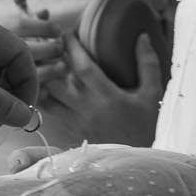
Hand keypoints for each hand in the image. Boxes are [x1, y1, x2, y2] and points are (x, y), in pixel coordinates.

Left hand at [39, 33, 162, 146]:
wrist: (142, 161)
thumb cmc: (148, 125)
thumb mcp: (152, 94)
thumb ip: (147, 64)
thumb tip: (142, 37)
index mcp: (108, 97)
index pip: (83, 67)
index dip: (72, 48)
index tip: (66, 33)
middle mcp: (87, 110)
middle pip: (56, 82)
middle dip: (49, 62)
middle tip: (49, 48)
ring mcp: (76, 124)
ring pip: (47, 99)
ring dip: (43, 81)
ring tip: (44, 66)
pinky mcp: (70, 134)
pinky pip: (50, 113)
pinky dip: (45, 98)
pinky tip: (47, 88)